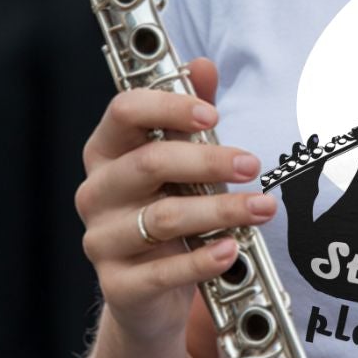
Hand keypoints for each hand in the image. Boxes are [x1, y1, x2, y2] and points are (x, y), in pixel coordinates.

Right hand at [74, 56, 274, 345]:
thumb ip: (191, 112)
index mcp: (107, 151)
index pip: (124, 111)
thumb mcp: (182, 159)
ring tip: (261, 207)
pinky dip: (201, 261)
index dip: (167, 107)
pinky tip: (231, 250)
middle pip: (149, 162)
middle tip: (253, 163)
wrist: (149, 293)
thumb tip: (202, 65)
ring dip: (220, 209)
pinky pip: (161, 272)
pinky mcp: (117, 284)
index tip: (212, 115)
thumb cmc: (167, 208)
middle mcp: (96, 192)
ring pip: (163, 218)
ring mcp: (101, 239)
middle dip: (208, 160)